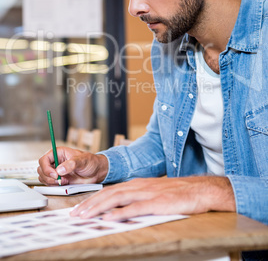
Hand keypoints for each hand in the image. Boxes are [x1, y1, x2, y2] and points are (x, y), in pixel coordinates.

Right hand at [38, 146, 107, 185]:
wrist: (96, 172)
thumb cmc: (90, 162)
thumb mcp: (82, 160)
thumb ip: (71, 164)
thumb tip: (60, 170)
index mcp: (59, 153)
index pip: (44, 159)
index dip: (46, 167)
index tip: (54, 174)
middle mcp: (55, 162)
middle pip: (41, 169)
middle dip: (48, 176)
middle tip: (59, 179)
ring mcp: (56, 171)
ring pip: (43, 177)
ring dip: (51, 182)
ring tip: (63, 181)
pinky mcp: (59, 180)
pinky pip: (50, 184)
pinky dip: (54, 186)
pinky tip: (64, 183)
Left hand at [70, 176, 235, 220]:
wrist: (201, 189)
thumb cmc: (178, 193)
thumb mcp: (154, 192)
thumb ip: (137, 199)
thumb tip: (119, 210)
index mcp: (137, 184)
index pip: (110, 191)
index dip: (93, 199)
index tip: (80, 209)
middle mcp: (139, 186)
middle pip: (109, 194)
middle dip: (89, 204)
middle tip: (75, 215)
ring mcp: (148, 193)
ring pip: (117, 199)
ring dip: (99, 208)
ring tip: (85, 216)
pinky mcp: (158, 202)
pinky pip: (136, 208)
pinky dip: (120, 213)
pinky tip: (110, 219)